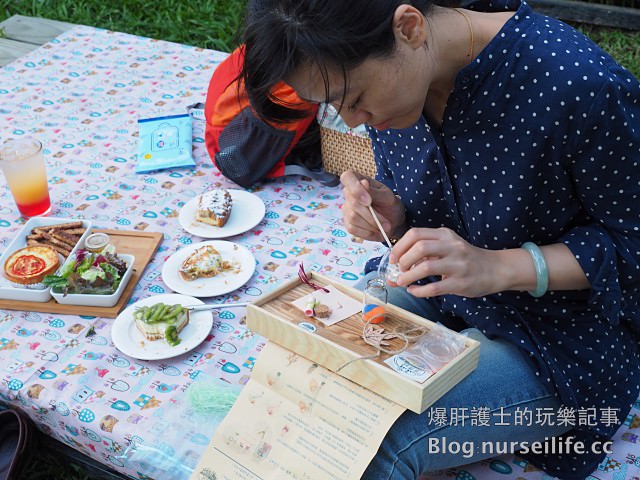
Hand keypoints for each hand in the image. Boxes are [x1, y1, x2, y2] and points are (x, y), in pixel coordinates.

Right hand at [340, 169, 405, 241]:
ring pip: (353, 217)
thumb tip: (363, 183)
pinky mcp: (348, 223)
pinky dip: (368, 233)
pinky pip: (353, 229)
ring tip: (385, 227)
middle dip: (372, 216)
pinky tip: (377, 231)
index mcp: (358, 180)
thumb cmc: (390, 205)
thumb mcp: (387, 197)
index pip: (347, 177)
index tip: (369, 201)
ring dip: (372, 225)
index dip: (355, 188)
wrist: (393, 221)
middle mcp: (349, 194)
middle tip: (387, 223)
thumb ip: (375, 191)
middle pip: (353, 203)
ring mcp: (346, 209)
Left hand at [391, 227, 505, 297]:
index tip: (393, 258)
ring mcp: (458, 265)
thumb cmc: (466, 258)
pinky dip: (419, 291)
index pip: (415, 234)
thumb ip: (425, 253)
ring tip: (403, 281)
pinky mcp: (461, 283)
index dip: (399, 246)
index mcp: (445, 235)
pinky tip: (414, 291)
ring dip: (408, 276)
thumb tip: (395, 265)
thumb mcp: (448, 247)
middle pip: (419, 248)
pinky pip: (435, 287)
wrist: (496, 269)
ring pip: (425, 267)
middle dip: (403, 260)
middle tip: (399, 270)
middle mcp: (452, 246)